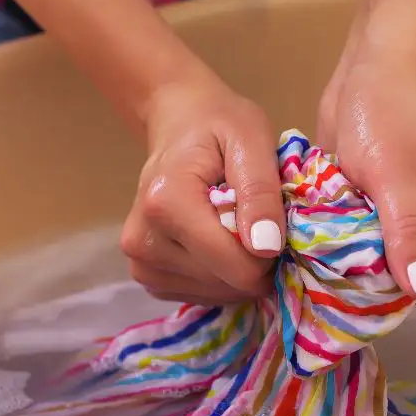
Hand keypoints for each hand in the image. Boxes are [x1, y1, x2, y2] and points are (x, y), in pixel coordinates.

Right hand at [122, 76, 285, 304]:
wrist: (178, 121)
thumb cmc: (218, 123)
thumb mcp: (252, 139)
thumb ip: (260, 192)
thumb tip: (266, 248)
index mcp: (167, 204)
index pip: (234, 266)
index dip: (269, 254)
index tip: (276, 224)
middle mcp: (143, 240)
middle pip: (225, 284)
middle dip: (255, 261)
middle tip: (259, 222)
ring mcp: (140, 262)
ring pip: (214, 294)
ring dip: (238, 269)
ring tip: (236, 226)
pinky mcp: (145, 274)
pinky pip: (198, 294)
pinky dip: (220, 277)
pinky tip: (220, 242)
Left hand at [316, 60, 415, 297]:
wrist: (367, 74)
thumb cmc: (388, 117)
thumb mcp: (395, 174)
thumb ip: (409, 229)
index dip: (397, 283)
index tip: (357, 269)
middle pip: (402, 282)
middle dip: (366, 276)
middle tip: (328, 254)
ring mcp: (396, 228)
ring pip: (373, 270)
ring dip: (344, 261)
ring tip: (315, 243)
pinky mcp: (367, 220)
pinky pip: (352, 251)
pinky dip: (332, 246)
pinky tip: (310, 235)